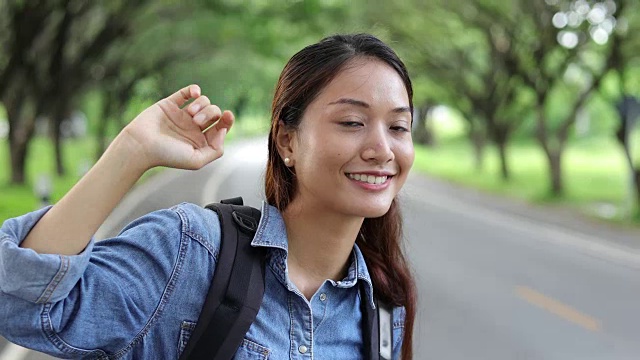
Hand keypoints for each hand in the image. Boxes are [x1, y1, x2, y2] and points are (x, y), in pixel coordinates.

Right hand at [119, 85, 233, 170]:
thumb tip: (222, 131)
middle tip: (196, 122)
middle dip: (211, 113)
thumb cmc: (167, 155)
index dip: (228, 120)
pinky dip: (194, 90)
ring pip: (204, 101)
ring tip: (191, 114)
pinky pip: (186, 92)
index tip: (228, 115)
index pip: (221, 127)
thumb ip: (215, 150)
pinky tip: (194, 93)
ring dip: (202, 105)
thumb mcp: (196, 160)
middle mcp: (193, 128)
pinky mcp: (170, 104)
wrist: (141, 145)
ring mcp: (182, 115)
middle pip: (214, 113)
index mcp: (201, 141)